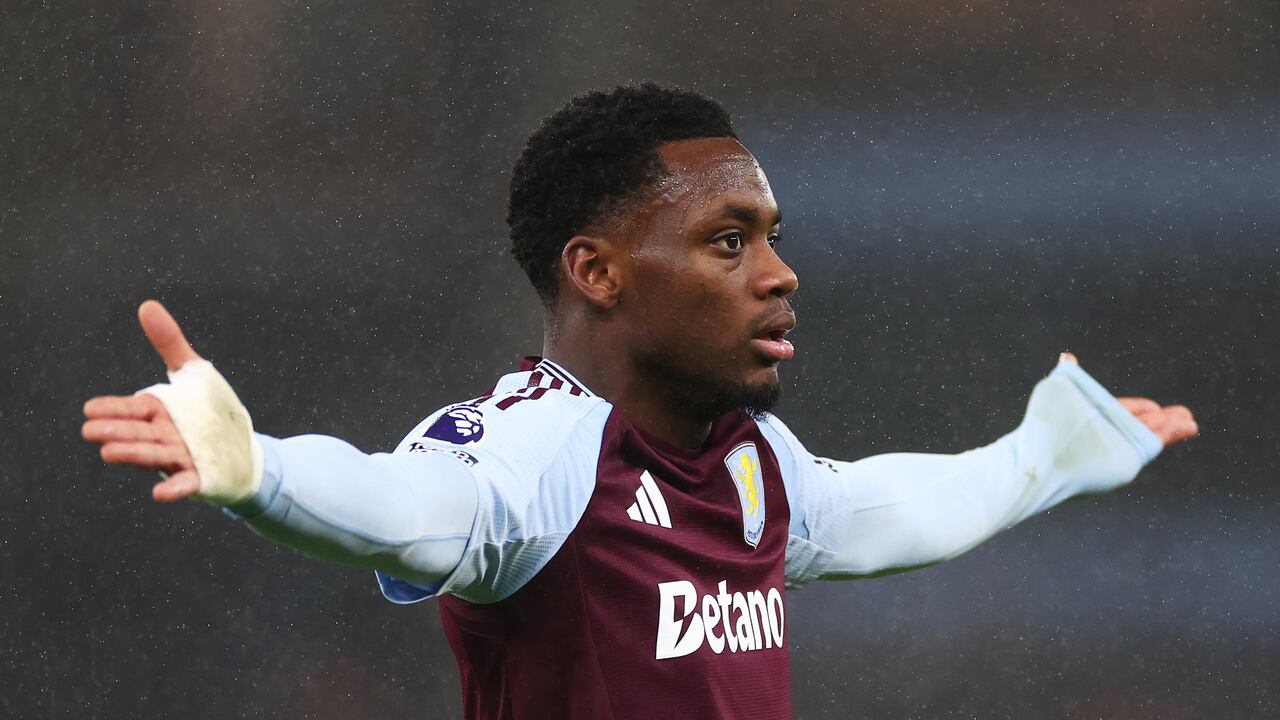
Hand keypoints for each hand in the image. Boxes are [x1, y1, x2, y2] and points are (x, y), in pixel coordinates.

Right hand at [82, 301, 203, 501]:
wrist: (244, 451)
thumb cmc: (211, 412)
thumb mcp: (194, 373)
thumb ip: (170, 342)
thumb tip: (147, 305)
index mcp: (159, 413)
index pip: (134, 409)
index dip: (114, 409)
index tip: (89, 409)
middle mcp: (164, 437)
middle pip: (139, 433)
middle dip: (117, 431)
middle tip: (91, 431)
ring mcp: (180, 459)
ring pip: (155, 455)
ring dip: (134, 455)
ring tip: (110, 453)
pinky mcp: (199, 477)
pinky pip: (184, 483)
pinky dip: (173, 488)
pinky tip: (160, 493)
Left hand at [1058, 352, 1197, 447]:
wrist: (1043, 455)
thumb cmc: (1048, 426)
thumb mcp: (1060, 395)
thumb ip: (1071, 377)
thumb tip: (1068, 356)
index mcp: (1096, 419)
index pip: (1124, 411)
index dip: (1142, 409)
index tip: (1157, 408)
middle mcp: (1108, 433)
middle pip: (1141, 424)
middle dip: (1165, 420)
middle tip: (1186, 416)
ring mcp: (1117, 446)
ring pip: (1149, 434)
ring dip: (1171, 428)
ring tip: (1190, 424)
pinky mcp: (1125, 458)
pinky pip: (1150, 443)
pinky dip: (1167, 435)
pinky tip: (1185, 428)